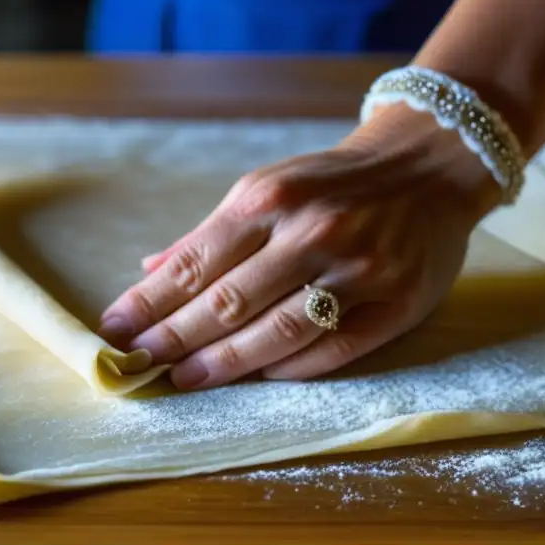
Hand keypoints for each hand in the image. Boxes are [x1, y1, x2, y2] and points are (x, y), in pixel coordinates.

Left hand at [98, 105, 501, 389]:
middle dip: (174, 338)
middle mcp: (312, 231)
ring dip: (224, 362)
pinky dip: (290, 369)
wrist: (431, 164)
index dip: (150, 301)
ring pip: (278, 331)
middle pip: (228, 302)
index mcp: (270, 199)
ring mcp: (358, 268)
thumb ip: (210, 234)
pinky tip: (256, 380)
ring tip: (184, 379)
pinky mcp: (397, 302)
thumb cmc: (334, 182)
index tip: (114, 330)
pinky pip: (334, 349)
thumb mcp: (269, 187)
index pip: (195, 262)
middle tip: (138, 365)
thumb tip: (148, 270)